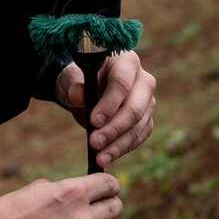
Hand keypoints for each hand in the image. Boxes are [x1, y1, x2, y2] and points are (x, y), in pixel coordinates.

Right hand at [0, 173, 122, 218]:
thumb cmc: (17, 207)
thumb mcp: (43, 187)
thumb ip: (68, 189)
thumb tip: (82, 193)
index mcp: (74, 191)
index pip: (109, 184)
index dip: (110, 183)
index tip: (108, 185)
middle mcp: (83, 215)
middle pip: (116, 207)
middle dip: (110, 202)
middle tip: (102, 202)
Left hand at [55, 50, 156, 167]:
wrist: (84, 88)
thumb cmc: (79, 78)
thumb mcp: (71, 77)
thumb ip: (74, 84)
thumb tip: (78, 96)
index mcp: (126, 61)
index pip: (122, 83)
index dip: (109, 104)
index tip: (94, 121)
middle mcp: (143, 80)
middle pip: (135, 107)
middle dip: (114, 128)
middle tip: (94, 142)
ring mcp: (148, 101)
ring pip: (138, 126)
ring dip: (118, 144)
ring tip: (100, 156)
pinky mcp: (146, 119)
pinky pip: (139, 136)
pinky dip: (123, 148)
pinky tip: (107, 156)